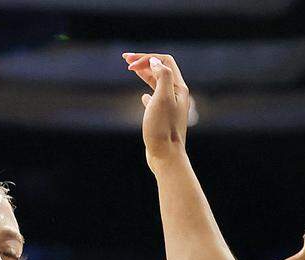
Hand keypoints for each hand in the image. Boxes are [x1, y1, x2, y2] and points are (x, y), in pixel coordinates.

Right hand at [123, 52, 192, 169]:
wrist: (166, 157)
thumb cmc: (163, 129)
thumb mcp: (163, 98)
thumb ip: (162, 76)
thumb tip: (155, 61)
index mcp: (179, 88)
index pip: (163, 61)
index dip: (146, 58)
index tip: (129, 65)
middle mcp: (177, 95)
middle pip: (161, 70)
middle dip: (144, 61)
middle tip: (125, 58)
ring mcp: (170, 107)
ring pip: (157, 84)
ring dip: (144, 74)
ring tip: (131, 69)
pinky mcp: (163, 119)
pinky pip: (155, 100)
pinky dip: (147, 93)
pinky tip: (142, 97)